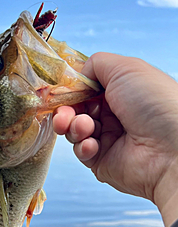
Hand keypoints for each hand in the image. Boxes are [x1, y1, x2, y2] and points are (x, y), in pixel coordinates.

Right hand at [53, 52, 177, 226]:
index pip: (85, 88)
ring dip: (73, 127)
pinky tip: (93, 145)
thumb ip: (95, 65)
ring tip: (84, 127)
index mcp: (121, 91)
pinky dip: (82, 146)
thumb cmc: (154, 104)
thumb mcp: (125, 69)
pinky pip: (81, 152)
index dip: (70, 90)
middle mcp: (114, 114)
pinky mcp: (102, 162)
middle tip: (64, 113)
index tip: (59, 91)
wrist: (170, 150)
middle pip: (75, 109)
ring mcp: (107, 139)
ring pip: (74, 131)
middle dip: (66, 110)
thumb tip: (77, 74)